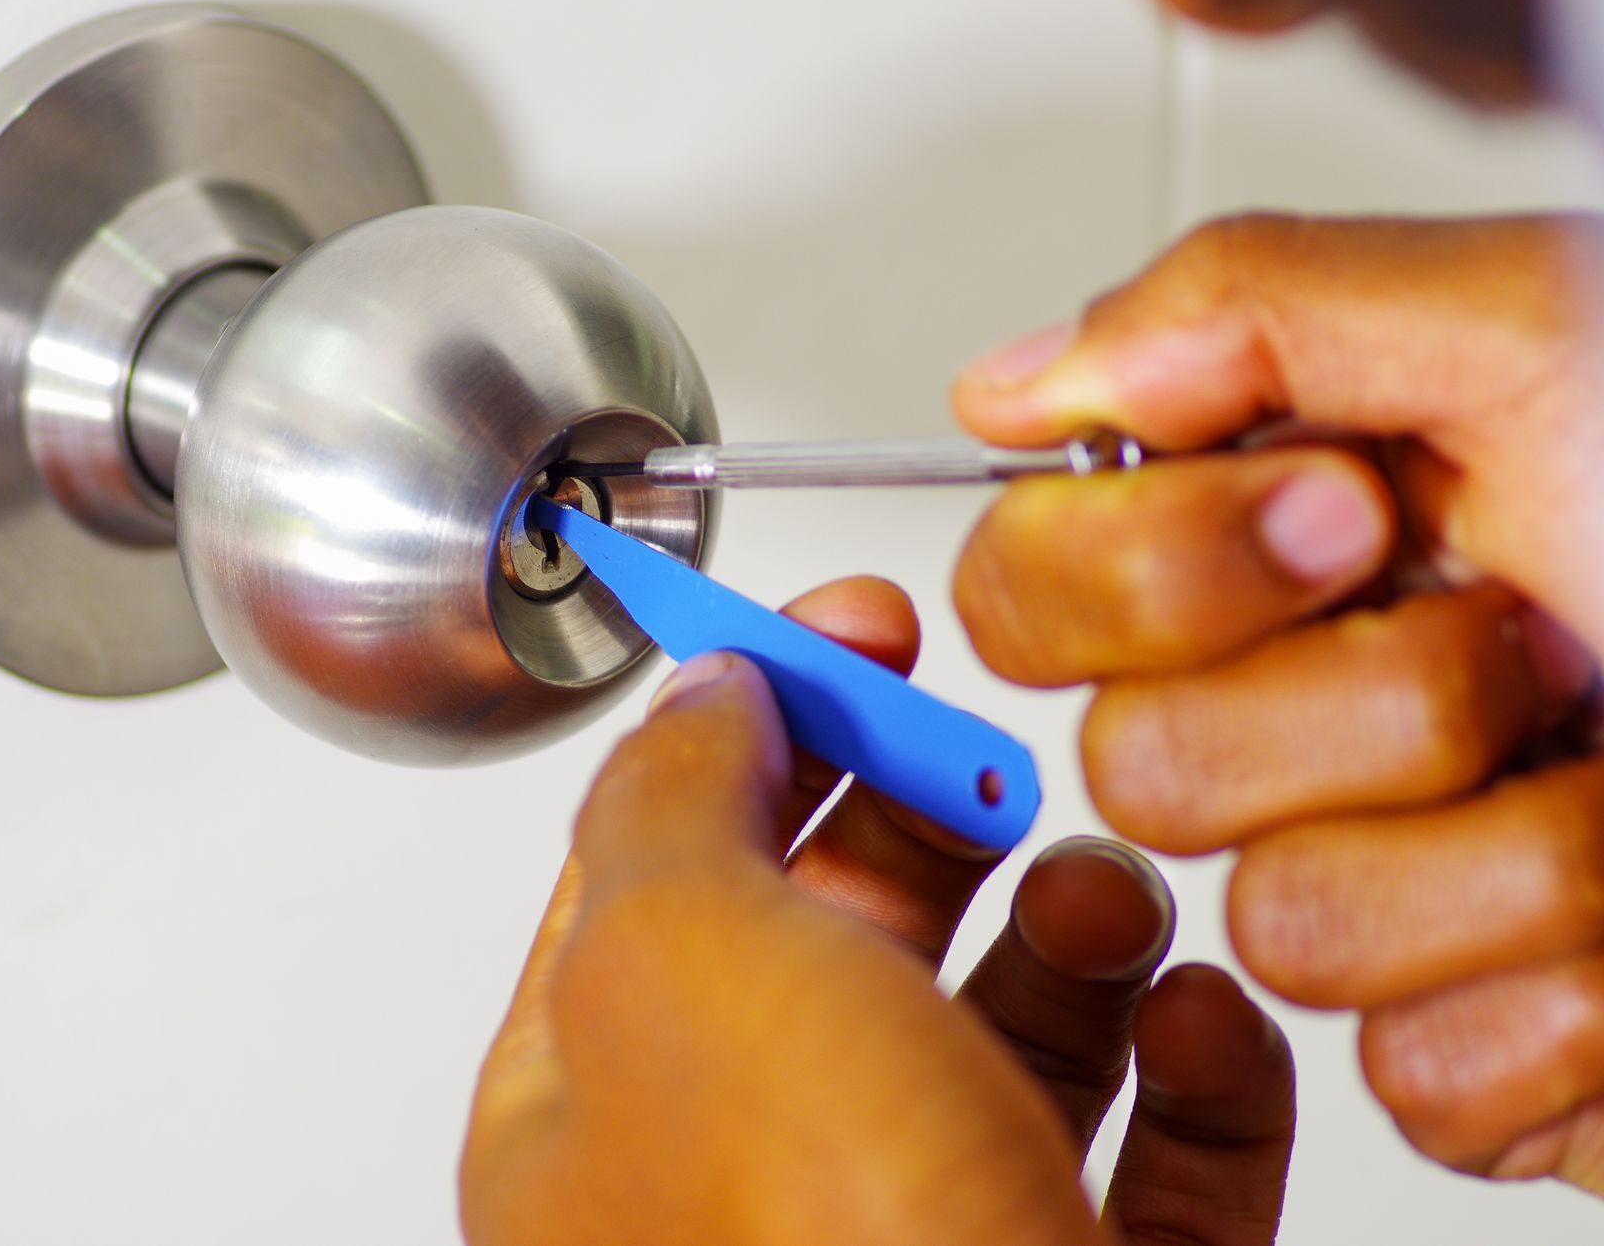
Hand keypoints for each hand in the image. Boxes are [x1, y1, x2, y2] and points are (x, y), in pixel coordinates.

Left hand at [462, 578, 1294, 1245]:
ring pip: (1007, 1029)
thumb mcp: (684, 960)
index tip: (851, 627)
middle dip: (924, 815)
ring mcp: (932, 1240)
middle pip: (845, 929)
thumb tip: (699, 695)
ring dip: (1071, 931)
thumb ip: (673, 799)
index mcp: (607, 1106)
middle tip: (982, 759)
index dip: (758, 717)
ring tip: (1100, 904)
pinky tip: (1204, 1028)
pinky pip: (1158, 1150)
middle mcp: (759, 1179)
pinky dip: (1194, 1069)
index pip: (664, 859)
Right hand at [952, 214, 1603, 1189]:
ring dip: (1511, 852)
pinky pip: (1414, 1074)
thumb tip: (1014, 384)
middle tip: (1533, 632)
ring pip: (1281, 929)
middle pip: (1134, 767)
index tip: (1349, 516)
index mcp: (1287, 549)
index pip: (1028, 585)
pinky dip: (1576, 997)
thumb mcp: (1544, 330)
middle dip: (1370, 704)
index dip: (1154, 571)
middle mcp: (1305, 716)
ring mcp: (1381, 885)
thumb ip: (1248, 307)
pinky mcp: (1469, 1051)